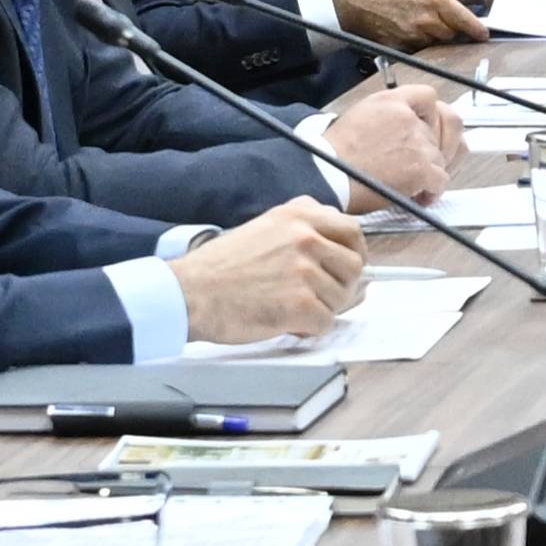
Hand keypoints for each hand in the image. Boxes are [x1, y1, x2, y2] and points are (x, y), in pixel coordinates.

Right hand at [169, 195, 366, 345]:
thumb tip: (341, 254)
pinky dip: (309, 329)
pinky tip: (287, 322)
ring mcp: (306, 270)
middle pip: (355, 266)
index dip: (354, 253)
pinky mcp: (301, 303)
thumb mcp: (265, 227)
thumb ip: (303, 230)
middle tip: (321, 296)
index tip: (346, 267)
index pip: (352, 231)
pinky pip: (326, 323)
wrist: (190, 293)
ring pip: (342, 298)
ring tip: (291, 307)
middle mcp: (306, 238)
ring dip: (322, 309)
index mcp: (299, 215)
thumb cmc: (219, 267)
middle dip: (343, 285)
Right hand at [313, 78, 464, 208]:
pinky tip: (420, 196)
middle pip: (445, 127)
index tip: (430, 129)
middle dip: (441, 145)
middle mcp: (407, 117)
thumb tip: (410, 129)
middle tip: (432, 158)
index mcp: (391, 101)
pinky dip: (433, 191)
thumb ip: (391, 115)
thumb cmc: (335, 154)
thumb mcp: (361, 116)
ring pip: (442, 157)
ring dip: (431, 171)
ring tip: (413, 182)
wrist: (326, 175)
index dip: (434, 115)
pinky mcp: (421, 168)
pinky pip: (441, 180)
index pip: (429, 97)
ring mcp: (417, 143)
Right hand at [319, 0, 485, 46]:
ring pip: (435, 42)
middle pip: (451, 34)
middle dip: (453, 31)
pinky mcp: (398, 46)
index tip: (483, 33)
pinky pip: (416, 48)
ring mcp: (412, 35)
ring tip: (423, 25)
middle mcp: (425, 20)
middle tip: (449, 25)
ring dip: (435, 37)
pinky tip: (409, 32)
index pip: (464, 19)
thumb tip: (444, 5)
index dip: (476, 28)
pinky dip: (417, 43)